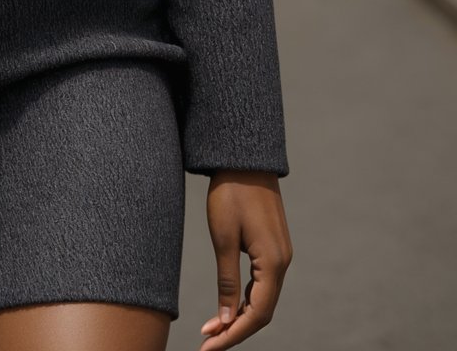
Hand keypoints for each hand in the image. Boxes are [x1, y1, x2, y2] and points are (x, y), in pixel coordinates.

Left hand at [198, 169, 291, 348]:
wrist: (244, 158)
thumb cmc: (230, 194)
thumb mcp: (223, 238)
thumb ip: (227, 281)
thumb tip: (226, 320)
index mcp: (274, 262)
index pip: (258, 314)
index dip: (234, 334)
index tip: (209, 346)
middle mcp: (283, 262)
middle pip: (263, 311)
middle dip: (235, 330)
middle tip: (207, 342)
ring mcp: (280, 255)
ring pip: (263, 298)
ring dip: (239, 316)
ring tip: (212, 328)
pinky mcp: (273, 247)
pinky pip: (263, 283)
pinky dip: (245, 298)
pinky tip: (228, 305)